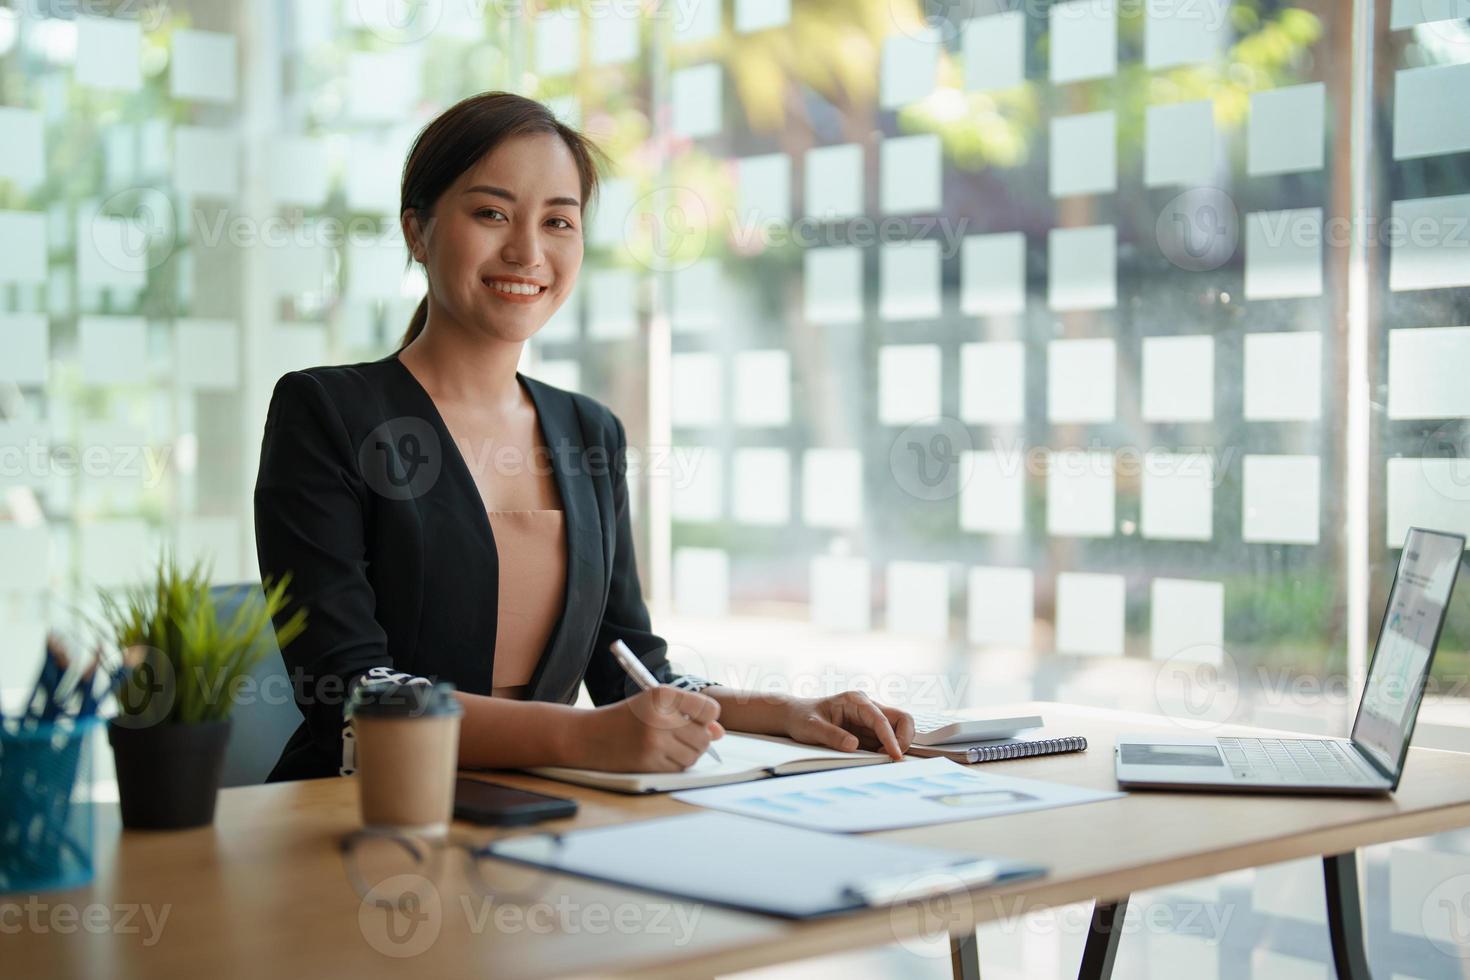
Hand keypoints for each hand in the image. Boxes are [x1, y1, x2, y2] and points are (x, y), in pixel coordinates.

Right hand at [574, 687, 723, 771]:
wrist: (588, 736)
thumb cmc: (626, 718)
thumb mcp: (655, 706)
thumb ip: (690, 714)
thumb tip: (720, 733)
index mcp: (662, 695)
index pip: (709, 709)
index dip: (707, 716)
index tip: (698, 719)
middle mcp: (660, 717)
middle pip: (704, 736)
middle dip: (698, 738)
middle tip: (681, 734)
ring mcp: (654, 743)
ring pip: (694, 755)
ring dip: (688, 753)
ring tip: (669, 744)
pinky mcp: (650, 764)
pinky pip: (679, 768)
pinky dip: (675, 764)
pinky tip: (660, 755)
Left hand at [780, 692, 914, 760]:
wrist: (794, 716)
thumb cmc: (802, 717)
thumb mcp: (811, 727)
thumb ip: (831, 735)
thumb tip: (853, 745)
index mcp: (855, 700)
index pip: (881, 719)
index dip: (891, 737)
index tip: (894, 755)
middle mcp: (867, 707)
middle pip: (901, 719)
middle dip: (904, 738)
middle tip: (893, 757)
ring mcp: (869, 719)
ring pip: (898, 729)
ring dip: (897, 745)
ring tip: (883, 760)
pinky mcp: (868, 732)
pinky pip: (887, 740)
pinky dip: (889, 750)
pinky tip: (878, 759)